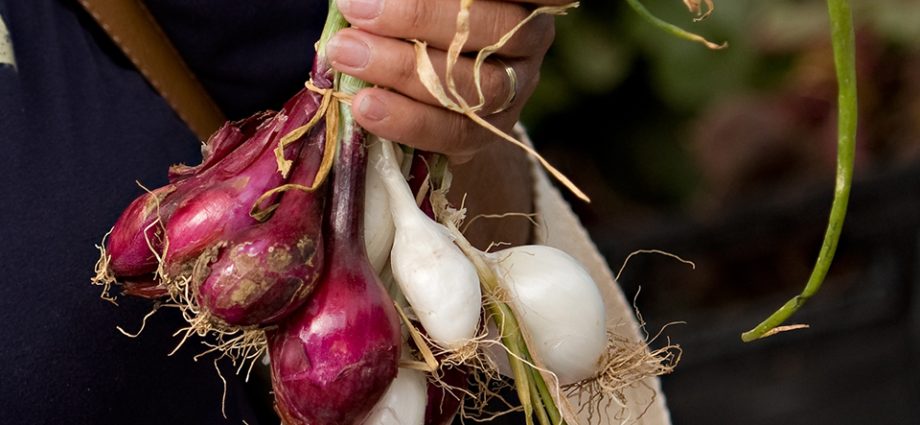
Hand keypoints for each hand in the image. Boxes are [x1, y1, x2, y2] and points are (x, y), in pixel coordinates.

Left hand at [328, 0, 559, 161]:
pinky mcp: (491, 132)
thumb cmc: (420, 20)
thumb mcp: (420, 4)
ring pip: (476, 86)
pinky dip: (407, 120)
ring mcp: (517, 88)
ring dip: (403, 71)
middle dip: (419, 16)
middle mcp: (532, 36)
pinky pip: (456, 132)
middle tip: (357, 11)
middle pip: (494, 27)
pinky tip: (364, 106)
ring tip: (346, 55)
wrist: (433, 82)